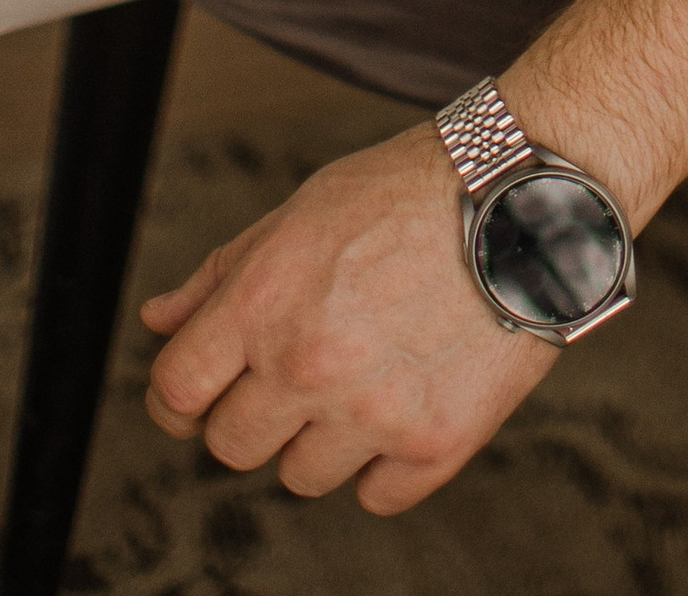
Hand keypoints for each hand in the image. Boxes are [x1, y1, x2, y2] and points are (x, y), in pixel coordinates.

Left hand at [139, 121, 546, 514]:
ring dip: (320, 438)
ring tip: (365, 374)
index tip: (200, 390)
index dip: (178, 395)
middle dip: (252, 412)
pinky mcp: (435, 444)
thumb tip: (159, 321)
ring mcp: (373, 413)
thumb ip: (223, 273)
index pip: (175, 392)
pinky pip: (376, 496)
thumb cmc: (413, 192)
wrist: (527, 201)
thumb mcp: (304, 209)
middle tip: (296, 372)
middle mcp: (309, 365)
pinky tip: (407, 398)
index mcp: (265, 302)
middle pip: (230, 446)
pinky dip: (385, 460)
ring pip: (300, 477)